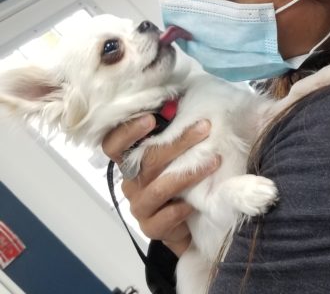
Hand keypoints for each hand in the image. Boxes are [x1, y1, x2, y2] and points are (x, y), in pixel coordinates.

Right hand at [102, 114, 219, 256]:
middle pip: (145, 161)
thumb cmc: (182, 185)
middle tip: (204, 128)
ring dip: (188, 173)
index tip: (150, 117)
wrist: (188, 227)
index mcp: (132, 163)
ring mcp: (140, 207)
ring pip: (159, 187)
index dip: (127, 131)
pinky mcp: (151, 228)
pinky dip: (180, 209)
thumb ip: (176, 136)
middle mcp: (132, 183)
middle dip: (177, 142)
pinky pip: (164, 218)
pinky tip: (195, 204)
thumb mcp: (178, 158)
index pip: (114, 145)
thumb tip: (187, 103)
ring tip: (214, 161)